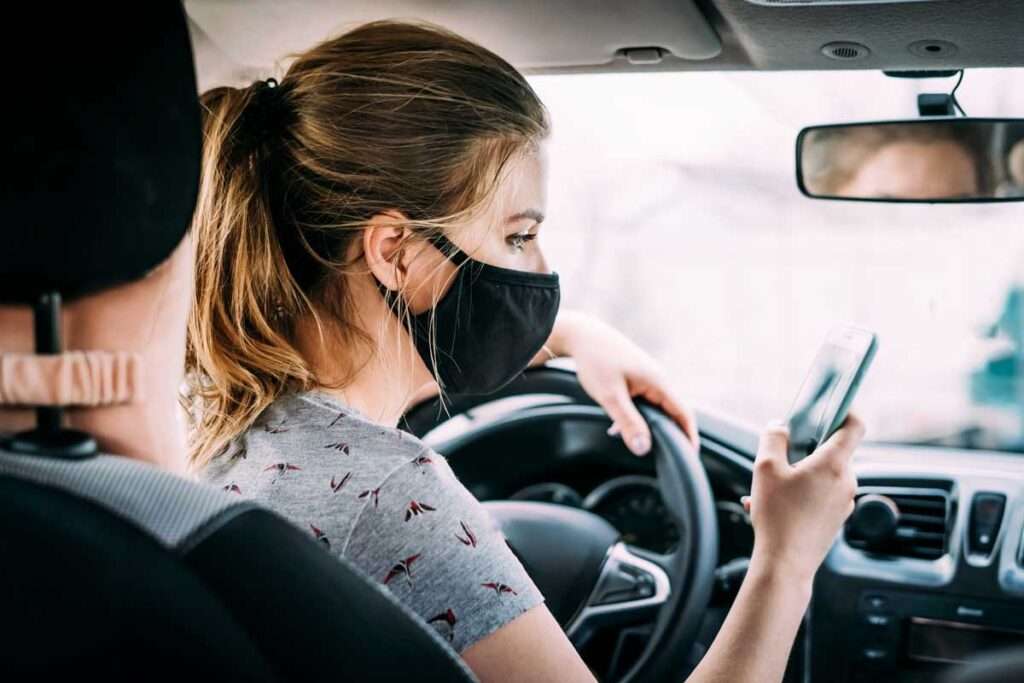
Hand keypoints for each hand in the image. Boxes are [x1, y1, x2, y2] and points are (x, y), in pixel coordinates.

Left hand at [549, 310, 698, 455]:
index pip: (684, 413)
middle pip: (673, 411)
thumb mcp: (610, 397)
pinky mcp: (636, 376)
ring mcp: (647, 376)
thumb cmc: (596, 360)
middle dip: (670, 432)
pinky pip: (644, 400)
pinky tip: (618, 426)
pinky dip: (637, 415)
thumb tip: (644, 449)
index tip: (690, 455)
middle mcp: (657, 378)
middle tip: (666, 455)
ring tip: (637, 442)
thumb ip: (628, 423)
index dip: (690, 435)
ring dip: (649, 425)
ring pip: (656, 406)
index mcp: (658, 381)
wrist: (581, 334)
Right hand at [743, 415, 863, 584]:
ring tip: (768, 489)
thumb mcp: (765, 468)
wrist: (785, 564)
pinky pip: (820, 495)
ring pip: (823, 475)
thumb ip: (773, 438)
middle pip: (833, 451)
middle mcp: (847, 481)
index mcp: (835, 464)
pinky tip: (773, 505)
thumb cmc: (777, 516)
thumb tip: (780, 426)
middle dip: (806, 449)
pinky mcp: (836, 519)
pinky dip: (800, 493)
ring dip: (798, 474)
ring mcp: (844, 502)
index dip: (847, 410)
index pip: (855, 425)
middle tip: (780, 455)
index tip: (833, 405)